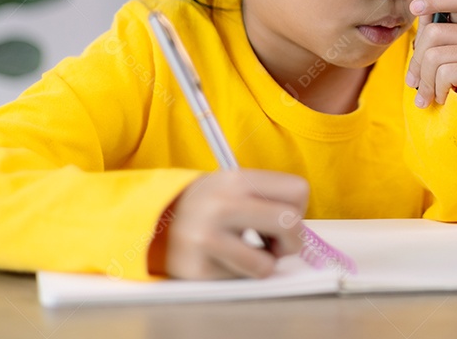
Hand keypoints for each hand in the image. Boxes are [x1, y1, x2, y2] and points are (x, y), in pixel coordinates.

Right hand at [158, 170, 308, 279]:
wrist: (156, 221)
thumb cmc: (208, 205)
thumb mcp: (234, 185)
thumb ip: (267, 198)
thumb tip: (300, 228)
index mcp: (237, 179)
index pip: (298, 190)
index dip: (298, 208)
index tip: (283, 215)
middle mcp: (223, 204)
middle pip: (290, 223)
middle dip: (293, 241)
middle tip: (277, 244)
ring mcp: (209, 238)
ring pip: (268, 263)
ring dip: (265, 263)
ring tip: (250, 252)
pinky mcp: (199, 268)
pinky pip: (241, 278)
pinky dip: (241, 272)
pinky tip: (227, 259)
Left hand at [405, 0, 456, 108]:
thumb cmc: (446, 80)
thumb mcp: (432, 51)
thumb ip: (428, 25)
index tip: (414, 7)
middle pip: (432, 33)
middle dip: (416, 61)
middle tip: (415, 81)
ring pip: (434, 57)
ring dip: (425, 82)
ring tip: (430, 93)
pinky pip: (444, 74)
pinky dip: (437, 90)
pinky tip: (443, 97)